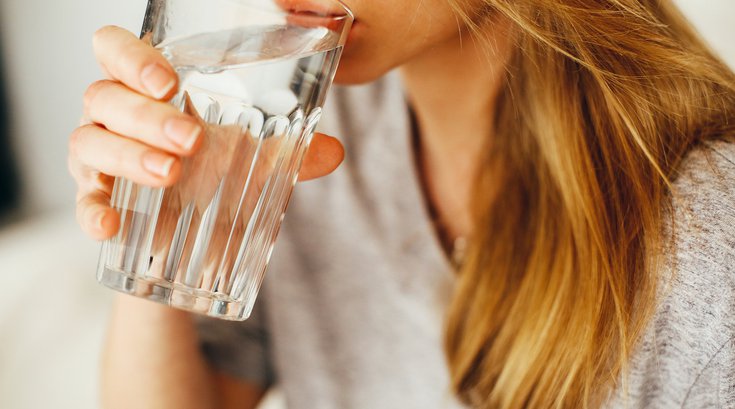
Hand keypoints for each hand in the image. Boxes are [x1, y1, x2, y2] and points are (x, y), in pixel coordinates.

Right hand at [69, 26, 343, 240]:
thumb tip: (334, 151)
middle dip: (146, 115)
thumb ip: (290, 152)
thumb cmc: (217, 175)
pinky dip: (92, 210)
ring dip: (128, 155)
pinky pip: (82, 200)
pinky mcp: (96, 198)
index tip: (170, 82)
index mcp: (148, 89)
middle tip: (191, 139)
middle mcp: (116, 114)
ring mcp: (99, 155)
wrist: (195, 237)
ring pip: (88, 140)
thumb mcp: (254, 160)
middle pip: (104, 95)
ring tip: (171, 174)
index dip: (132, 57)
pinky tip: (110, 225)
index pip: (116, 50)